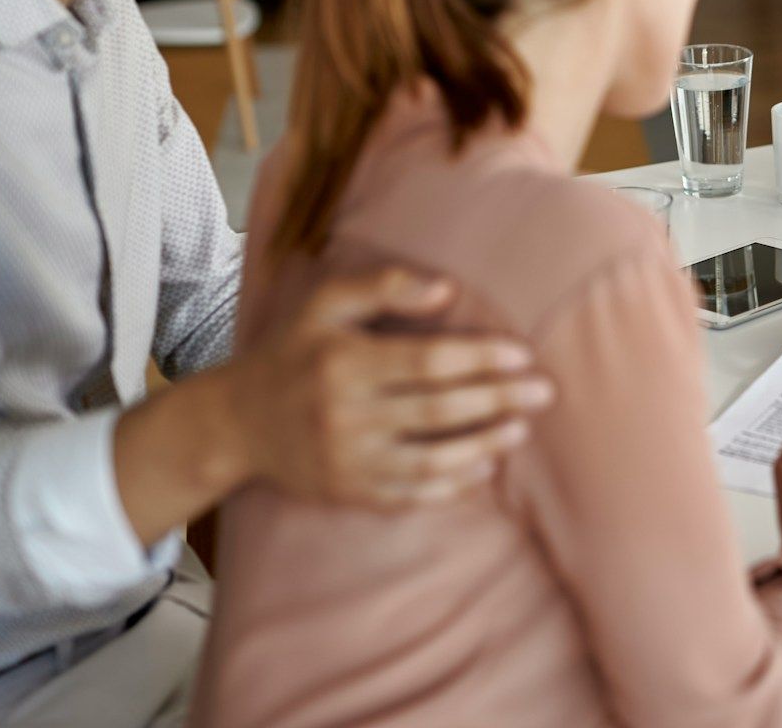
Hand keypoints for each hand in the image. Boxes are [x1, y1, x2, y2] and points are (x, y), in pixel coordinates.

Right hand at [228, 267, 554, 506]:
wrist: (237, 423)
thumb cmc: (292, 352)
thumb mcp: (325, 304)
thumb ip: (383, 286)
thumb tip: (448, 289)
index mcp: (345, 363)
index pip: (427, 361)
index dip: (480, 358)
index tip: (522, 354)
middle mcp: (347, 416)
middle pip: (438, 410)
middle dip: (498, 400)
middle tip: (543, 392)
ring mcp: (348, 461)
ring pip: (431, 460)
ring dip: (483, 446)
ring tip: (520, 430)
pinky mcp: (349, 493)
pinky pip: (410, 496)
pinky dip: (451, 486)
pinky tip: (483, 469)